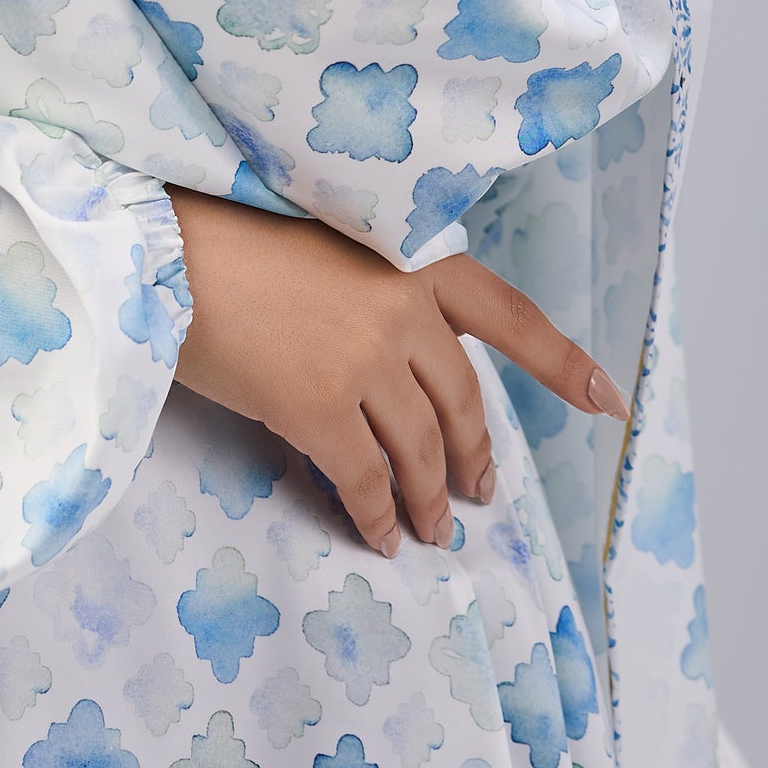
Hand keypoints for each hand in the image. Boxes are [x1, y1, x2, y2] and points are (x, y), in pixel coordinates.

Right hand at [168, 189, 627, 556]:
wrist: (159, 245)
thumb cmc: (229, 235)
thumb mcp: (325, 242)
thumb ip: (376, 290)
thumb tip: (401, 368)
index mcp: (407, 255)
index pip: (506, 312)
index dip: (561, 362)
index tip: (608, 401)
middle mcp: (399, 306)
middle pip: (461, 404)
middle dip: (475, 460)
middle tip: (477, 495)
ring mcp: (362, 358)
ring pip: (420, 453)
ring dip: (429, 501)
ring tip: (429, 529)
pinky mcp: (317, 406)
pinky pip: (364, 480)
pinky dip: (376, 516)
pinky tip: (377, 532)